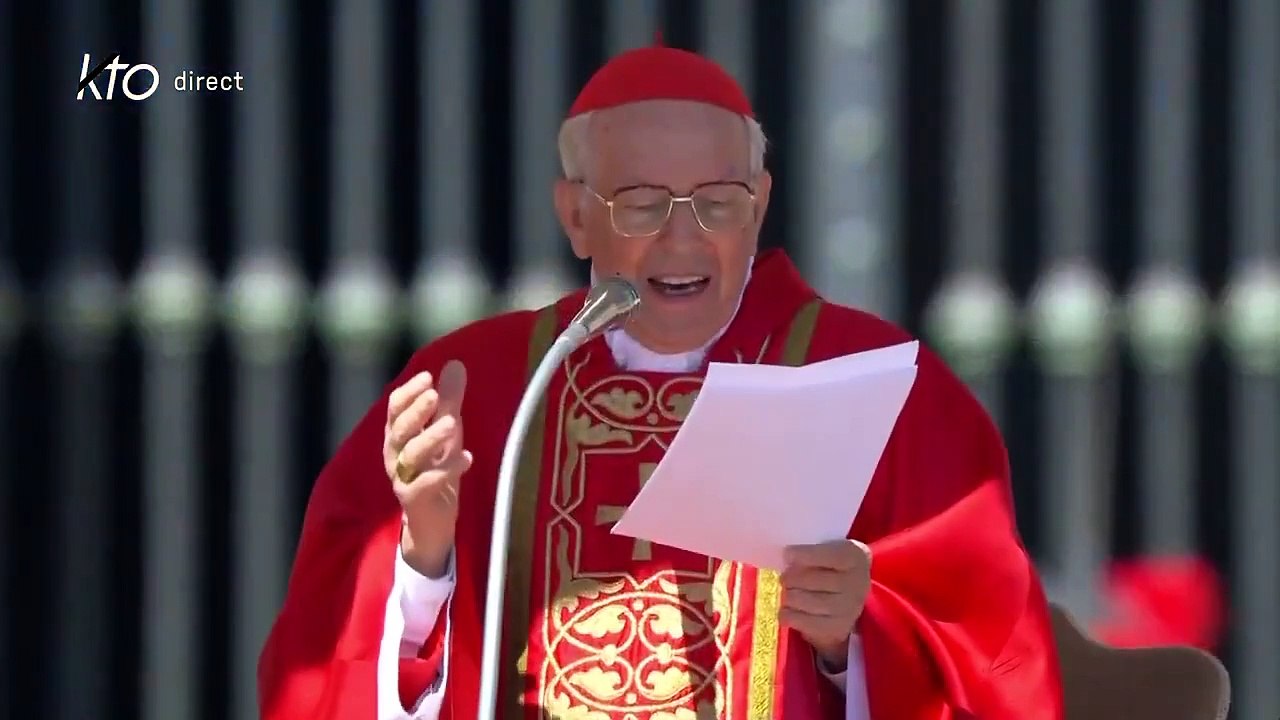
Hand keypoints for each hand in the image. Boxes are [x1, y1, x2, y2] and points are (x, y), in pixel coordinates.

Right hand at [384, 360, 471, 577]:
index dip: (409, 393)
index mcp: (399, 436)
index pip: (395, 409)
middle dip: (416, 412)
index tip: (427, 377)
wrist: (431, 523)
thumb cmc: (436, 472)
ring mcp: (402, 479)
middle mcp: (395, 455)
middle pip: (398, 430)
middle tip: (434, 395)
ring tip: (452, 425)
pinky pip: (424, 484)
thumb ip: (449, 402)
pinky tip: (466, 459)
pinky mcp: (413, 500)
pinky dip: (445, 471)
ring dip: (430, 438)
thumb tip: (455, 364)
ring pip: (410, 456)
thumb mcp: (446, 433)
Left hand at [778, 539, 871, 669]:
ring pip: (808, 602)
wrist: (849, 596)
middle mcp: (857, 584)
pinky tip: (786, 610)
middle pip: (814, 581)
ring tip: (785, 594)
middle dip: (792, 579)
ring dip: (789, 597)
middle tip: (784, 578)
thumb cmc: (832, 567)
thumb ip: (811, 550)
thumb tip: (786, 558)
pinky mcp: (838, 629)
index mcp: (855, 557)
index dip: (805, 555)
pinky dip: (790, 616)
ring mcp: (849, 609)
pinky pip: (805, 623)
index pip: (831, 556)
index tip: (787, 554)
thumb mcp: (828, 550)